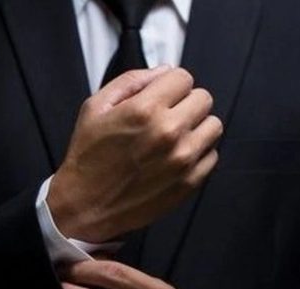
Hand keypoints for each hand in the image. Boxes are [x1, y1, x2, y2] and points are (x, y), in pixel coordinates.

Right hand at [48, 66, 222, 242]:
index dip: (171, 85)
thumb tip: (163, 71)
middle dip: (186, 103)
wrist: (86, 206)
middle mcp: (168, 132)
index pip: (184, 78)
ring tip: (174, 137)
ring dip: (197, 127)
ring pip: (213, 126)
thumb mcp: (95, 107)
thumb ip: (131, 81)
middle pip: (203, 99)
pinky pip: (212, 156)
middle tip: (168, 116)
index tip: (163, 95)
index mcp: (145, 110)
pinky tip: (176, 157)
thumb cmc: (88, 158)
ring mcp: (182, 159)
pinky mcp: (190, 182)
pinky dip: (199, 154)